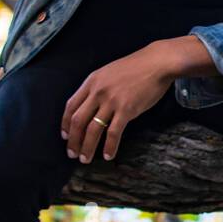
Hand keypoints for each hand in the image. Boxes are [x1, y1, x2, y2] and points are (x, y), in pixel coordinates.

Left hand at [60, 40, 180, 163]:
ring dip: (87, 147)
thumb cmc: (137, 67)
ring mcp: (111, 101)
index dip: (65, 124)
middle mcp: (98, 92)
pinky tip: (108, 155)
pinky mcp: (126, 109)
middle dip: (73, 140)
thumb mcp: (110, 72)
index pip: (71, 106)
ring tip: (85, 158)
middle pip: (78, 121)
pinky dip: (109, 146)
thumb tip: (93, 106)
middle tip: (72, 153)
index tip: (65, 136)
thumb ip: (99, 87)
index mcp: (92, 81)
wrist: (157, 63)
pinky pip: (113, 132)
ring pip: (92, 129)